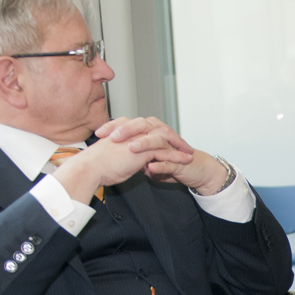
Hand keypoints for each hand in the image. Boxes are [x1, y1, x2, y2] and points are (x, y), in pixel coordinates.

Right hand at [48, 116, 174, 201]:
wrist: (90, 168)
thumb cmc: (98, 166)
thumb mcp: (115, 158)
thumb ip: (125, 155)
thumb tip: (131, 161)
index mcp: (125, 131)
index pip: (148, 130)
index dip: (161, 136)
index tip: (171, 144)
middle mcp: (133, 132)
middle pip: (159, 129)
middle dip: (174, 138)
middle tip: (185, 146)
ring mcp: (138, 139)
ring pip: (164, 138)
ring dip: (178, 146)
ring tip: (189, 154)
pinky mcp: (142, 149)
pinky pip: (164, 151)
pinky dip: (176, 156)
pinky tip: (184, 161)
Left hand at [94, 117, 230, 193]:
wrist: (196, 171)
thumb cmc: (171, 163)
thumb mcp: (146, 160)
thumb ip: (132, 155)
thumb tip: (115, 156)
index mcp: (150, 132)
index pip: (130, 124)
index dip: (114, 127)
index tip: (98, 134)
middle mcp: (160, 135)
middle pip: (142, 125)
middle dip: (127, 130)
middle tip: (113, 137)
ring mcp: (172, 146)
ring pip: (157, 139)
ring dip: (144, 142)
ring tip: (131, 148)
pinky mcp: (181, 159)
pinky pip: (170, 160)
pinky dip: (161, 163)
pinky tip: (150, 167)